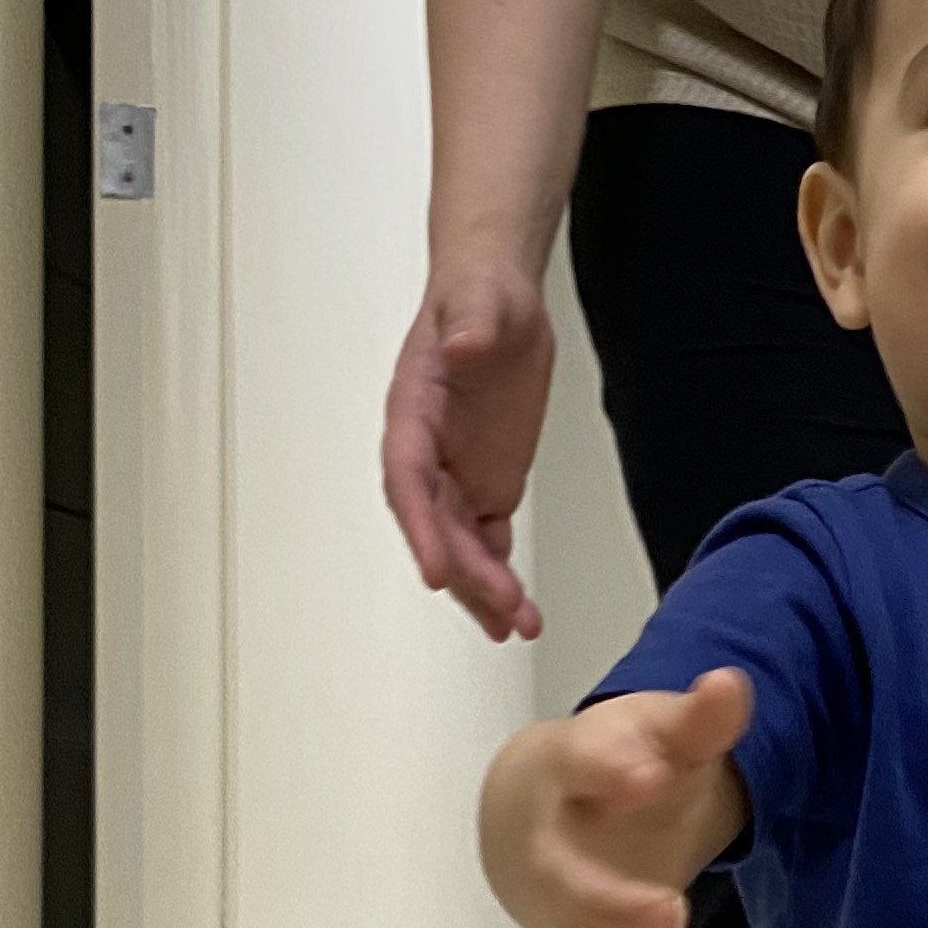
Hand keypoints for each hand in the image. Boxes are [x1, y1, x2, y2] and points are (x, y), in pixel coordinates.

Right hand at [382, 262, 556, 641]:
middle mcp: (427, 456)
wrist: (495, 303)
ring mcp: (456, 476)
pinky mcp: (486, 485)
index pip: (408, 481)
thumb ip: (471, 325)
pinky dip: (502, 576)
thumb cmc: (479, 299)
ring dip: (485, 590)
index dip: (419, 528)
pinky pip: (487, 540)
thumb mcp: (482, 302)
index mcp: (412, 416)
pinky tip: (520, 613)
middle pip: (439, 526)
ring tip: (518, 628)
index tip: (437, 570)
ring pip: (462, 545)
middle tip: (504, 610)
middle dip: (468, 573)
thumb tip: (462, 345)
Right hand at [478, 672, 751, 927]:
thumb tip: (731, 683)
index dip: (607, 770)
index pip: (575, 765)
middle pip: (561, 879)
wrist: (540, 806)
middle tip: (670, 912)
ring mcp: (567, 904)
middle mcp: (552, 844)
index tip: (648, 775)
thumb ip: (697, 718)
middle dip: (610, 901)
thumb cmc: (606, 761)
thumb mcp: (653, 730)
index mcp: (565, 772)